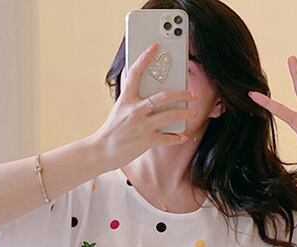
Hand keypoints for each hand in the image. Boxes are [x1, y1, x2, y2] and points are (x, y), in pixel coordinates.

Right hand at [91, 42, 197, 170]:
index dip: (144, 58)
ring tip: (193, 113)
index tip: (155, 46)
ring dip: (185, 114)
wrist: (102, 150)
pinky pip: (167, 138)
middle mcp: (135, 110)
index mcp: (126, 99)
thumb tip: (142, 84)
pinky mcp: (146, 140)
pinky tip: (184, 136)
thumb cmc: (112, 129)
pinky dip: (177, 137)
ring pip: (170, 116)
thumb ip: (130, 96)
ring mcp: (142, 125)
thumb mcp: (118, 108)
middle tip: (192, 94)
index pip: (135, 73)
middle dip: (182, 94)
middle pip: (163, 96)